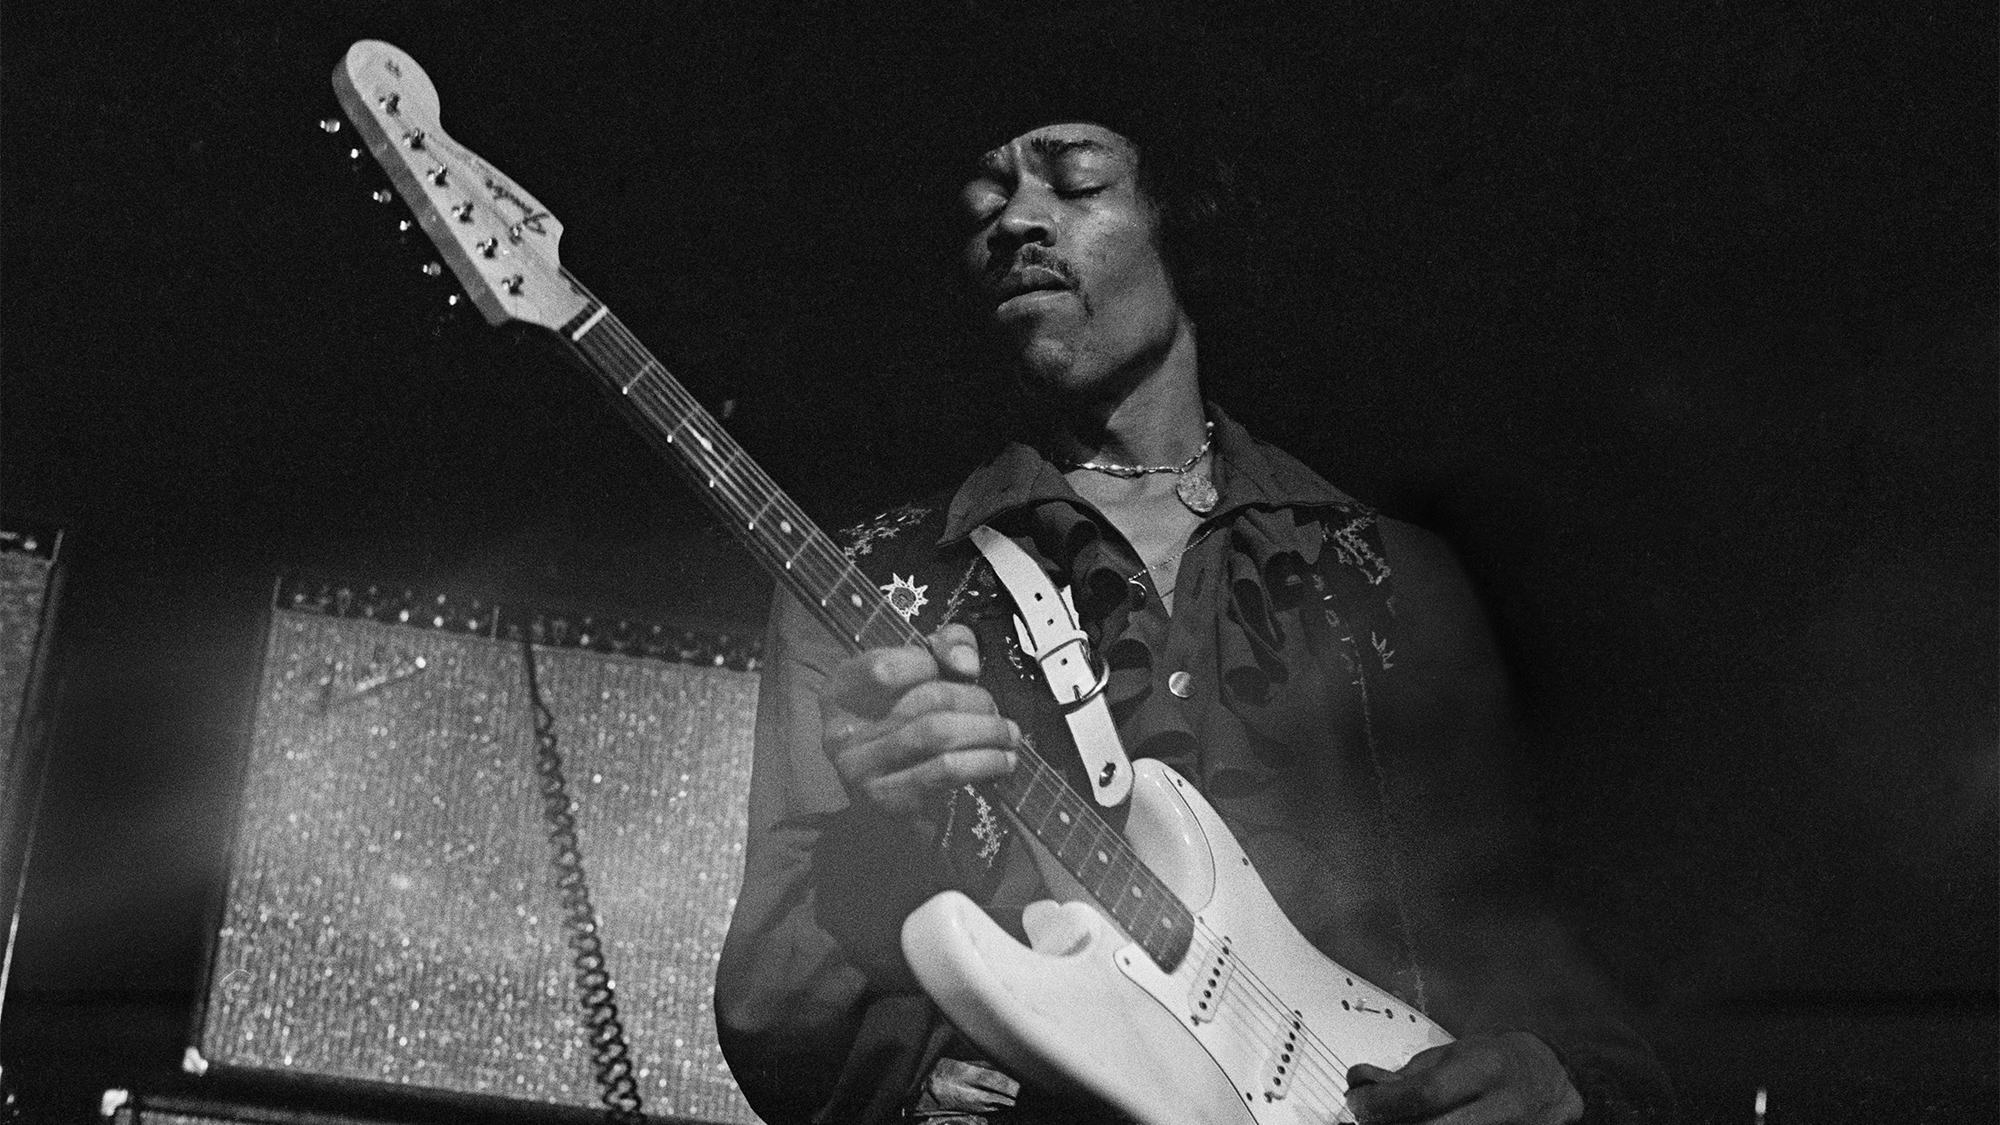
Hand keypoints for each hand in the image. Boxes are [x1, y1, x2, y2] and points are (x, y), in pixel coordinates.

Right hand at [823, 623, 1020, 819]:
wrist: (883, 804)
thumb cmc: (903, 726)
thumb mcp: (914, 677)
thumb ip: (944, 647)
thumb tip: (967, 662)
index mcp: (840, 692)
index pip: (886, 666)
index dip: (931, 662)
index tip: (963, 672)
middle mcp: (841, 732)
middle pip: (923, 700)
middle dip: (975, 701)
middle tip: (996, 711)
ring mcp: (861, 771)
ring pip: (938, 735)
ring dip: (987, 732)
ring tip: (1009, 735)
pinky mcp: (889, 803)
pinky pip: (945, 773)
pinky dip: (983, 762)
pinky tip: (1001, 761)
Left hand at [1346, 1032, 1581, 1124]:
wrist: (1547, 1079)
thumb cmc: (1494, 1063)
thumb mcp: (1450, 1056)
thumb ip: (1407, 1074)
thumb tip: (1361, 1084)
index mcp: (1484, 1069)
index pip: (1425, 1093)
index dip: (1383, 1102)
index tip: (1358, 1102)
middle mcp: (1501, 1106)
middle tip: (1370, 1119)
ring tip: (1396, 1122)